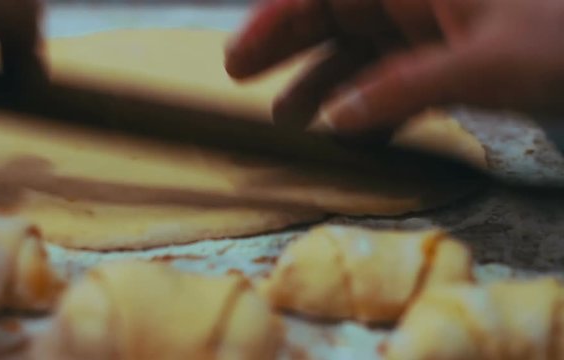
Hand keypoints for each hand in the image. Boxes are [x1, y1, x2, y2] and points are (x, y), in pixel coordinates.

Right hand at [225, 0, 563, 133]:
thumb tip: (339, 117)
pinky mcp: (450, 57)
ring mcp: (434, 28)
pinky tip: (358, 134)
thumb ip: (404, 89)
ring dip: (324, 87)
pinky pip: (394, 79)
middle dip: (288, 49)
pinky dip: (372, 107)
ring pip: (360, 53)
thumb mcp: (483, 65)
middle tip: (245, 81)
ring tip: (293, 122)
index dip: (275, 20)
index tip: (239, 56)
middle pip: (333, 16)